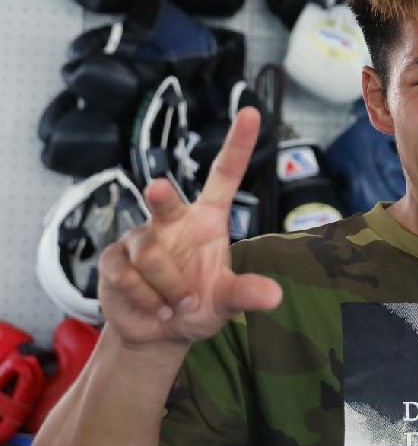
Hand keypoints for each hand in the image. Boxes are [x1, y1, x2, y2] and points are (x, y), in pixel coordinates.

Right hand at [98, 107, 282, 346]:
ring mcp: (140, 238)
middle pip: (165, 200)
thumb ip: (245, 294)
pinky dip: (146, 299)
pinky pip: (127, 275)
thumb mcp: (226, 302)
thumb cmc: (198, 305)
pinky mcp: (114, 260)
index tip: (250, 112)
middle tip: (158, 189)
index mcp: (207, 220)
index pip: (223, 175)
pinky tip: (156, 308)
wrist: (158, 333)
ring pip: (150, 256)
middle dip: (160, 195)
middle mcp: (173, 221)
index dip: (238, 145)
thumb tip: (275, 295)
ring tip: (178, 304)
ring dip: (168, 287)